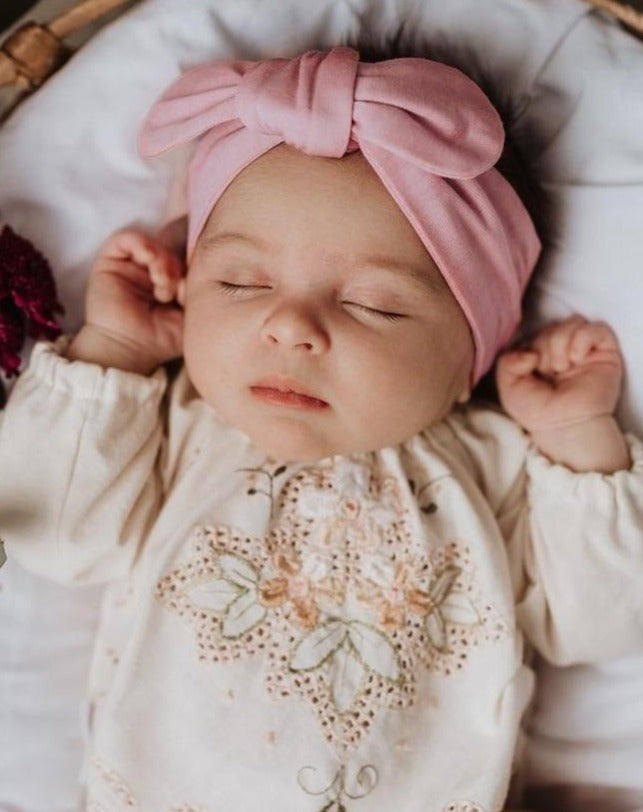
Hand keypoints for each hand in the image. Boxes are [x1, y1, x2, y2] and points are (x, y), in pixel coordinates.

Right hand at [68, 229, 184, 373]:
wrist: (129, 350)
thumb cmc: (159, 339)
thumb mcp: (190, 316)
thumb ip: (198, 292)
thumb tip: (198, 271)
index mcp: (167, 282)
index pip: (184, 258)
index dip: (191, 267)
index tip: (189, 292)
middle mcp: (147, 272)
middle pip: (170, 249)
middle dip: (177, 267)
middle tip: (175, 292)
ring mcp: (129, 267)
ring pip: (152, 243)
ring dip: (163, 260)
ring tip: (162, 285)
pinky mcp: (109, 262)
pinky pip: (126, 238)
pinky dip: (142, 245)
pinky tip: (150, 263)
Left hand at [496, 316, 628, 471]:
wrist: (563, 426)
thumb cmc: (537, 410)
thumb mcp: (508, 386)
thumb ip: (506, 362)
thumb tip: (532, 353)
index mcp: (540, 353)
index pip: (533, 330)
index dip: (529, 345)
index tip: (530, 368)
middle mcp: (563, 349)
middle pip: (552, 325)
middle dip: (545, 347)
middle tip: (549, 372)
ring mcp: (584, 350)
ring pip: (573, 322)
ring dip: (561, 342)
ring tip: (562, 368)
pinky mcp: (605, 353)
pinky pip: (597, 328)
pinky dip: (582, 339)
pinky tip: (576, 358)